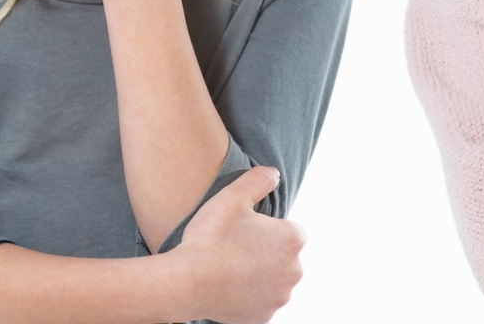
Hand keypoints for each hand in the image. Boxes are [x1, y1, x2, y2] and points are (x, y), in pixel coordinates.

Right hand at [174, 166, 303, 323]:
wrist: (188, 282)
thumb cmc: (210, 238)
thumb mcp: (232, 197)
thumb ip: (258, 180)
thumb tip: (274, 173)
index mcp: (292, 239)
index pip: (288, 229)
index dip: (266, 227)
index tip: (243, 230)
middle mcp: (294, 271)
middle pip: (283, 256)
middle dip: (265, 251)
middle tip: (234, 246)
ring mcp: (280, 297)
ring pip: (273, 280)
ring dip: (259, 274)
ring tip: (229, 265)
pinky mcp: (265, 317)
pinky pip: (261, 301)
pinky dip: (249, 295)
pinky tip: (228, 285)